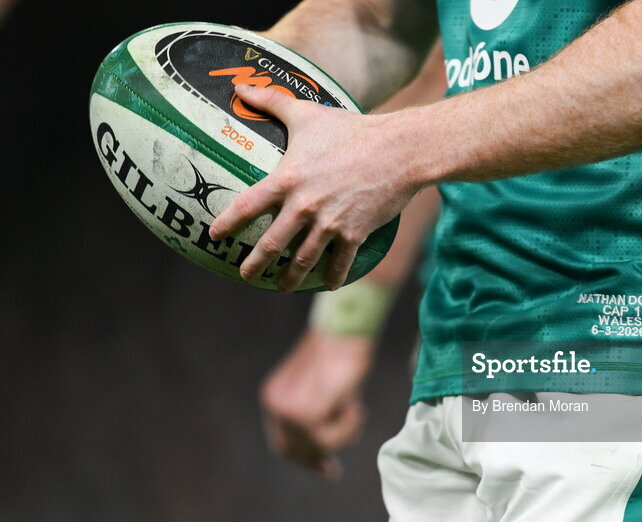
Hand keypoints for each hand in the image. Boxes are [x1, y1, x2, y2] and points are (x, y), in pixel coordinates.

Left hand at [210, 83, 419, 291]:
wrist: (398, 151)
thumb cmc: (351, 129)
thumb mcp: (307, 113)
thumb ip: (270, 101)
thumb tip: (238, 85)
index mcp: (287, 179)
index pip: (247, 206)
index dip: (228, 223)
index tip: (215, 236)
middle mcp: (304, 206)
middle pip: (271, 244)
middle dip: (255, 264)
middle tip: (245, 275)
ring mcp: (329, 224)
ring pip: (302, 260)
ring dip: (289, 278)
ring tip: (281, 287)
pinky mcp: (354, 234)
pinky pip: (339, 262)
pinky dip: (332, 277)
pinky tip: (326, 284)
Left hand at [259, 329, 373, 478]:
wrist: (346, 331)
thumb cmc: (342, 353)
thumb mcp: (325, 389)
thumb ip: (319, 414)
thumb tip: (324, 449)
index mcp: (274, 397)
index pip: (282, 440)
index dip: (303, 457)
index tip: (324, 469)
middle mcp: (275, 405)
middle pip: (293, 450)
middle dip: (315, 460)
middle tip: (334, 472)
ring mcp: (289, 412)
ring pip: (318, 445)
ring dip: (344, 434)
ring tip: (355, 408)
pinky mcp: (307, 414)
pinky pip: (332, 438)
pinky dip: (349, 426)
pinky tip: (354, 404)